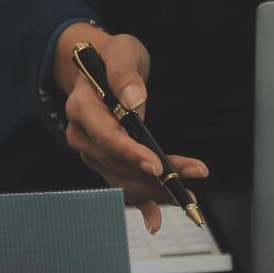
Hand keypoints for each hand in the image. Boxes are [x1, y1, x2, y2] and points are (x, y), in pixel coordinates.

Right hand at [52, 23, 206, 232]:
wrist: (101, 65)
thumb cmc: (114, 56)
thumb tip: (133, 99)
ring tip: (189, 196)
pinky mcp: (106, 162)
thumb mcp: (122, 51)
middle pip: (117, 163)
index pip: (106, 136)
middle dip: (155, 175)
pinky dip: (141, 204)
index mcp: (81, 108)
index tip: (157, 165)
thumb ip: (125, 73)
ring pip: (123, 178)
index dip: (131, 153)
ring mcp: (93, 152)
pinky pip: (123, 185)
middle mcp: (82, 135)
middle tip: (192, 178)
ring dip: (155, 190)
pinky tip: (156, 221)